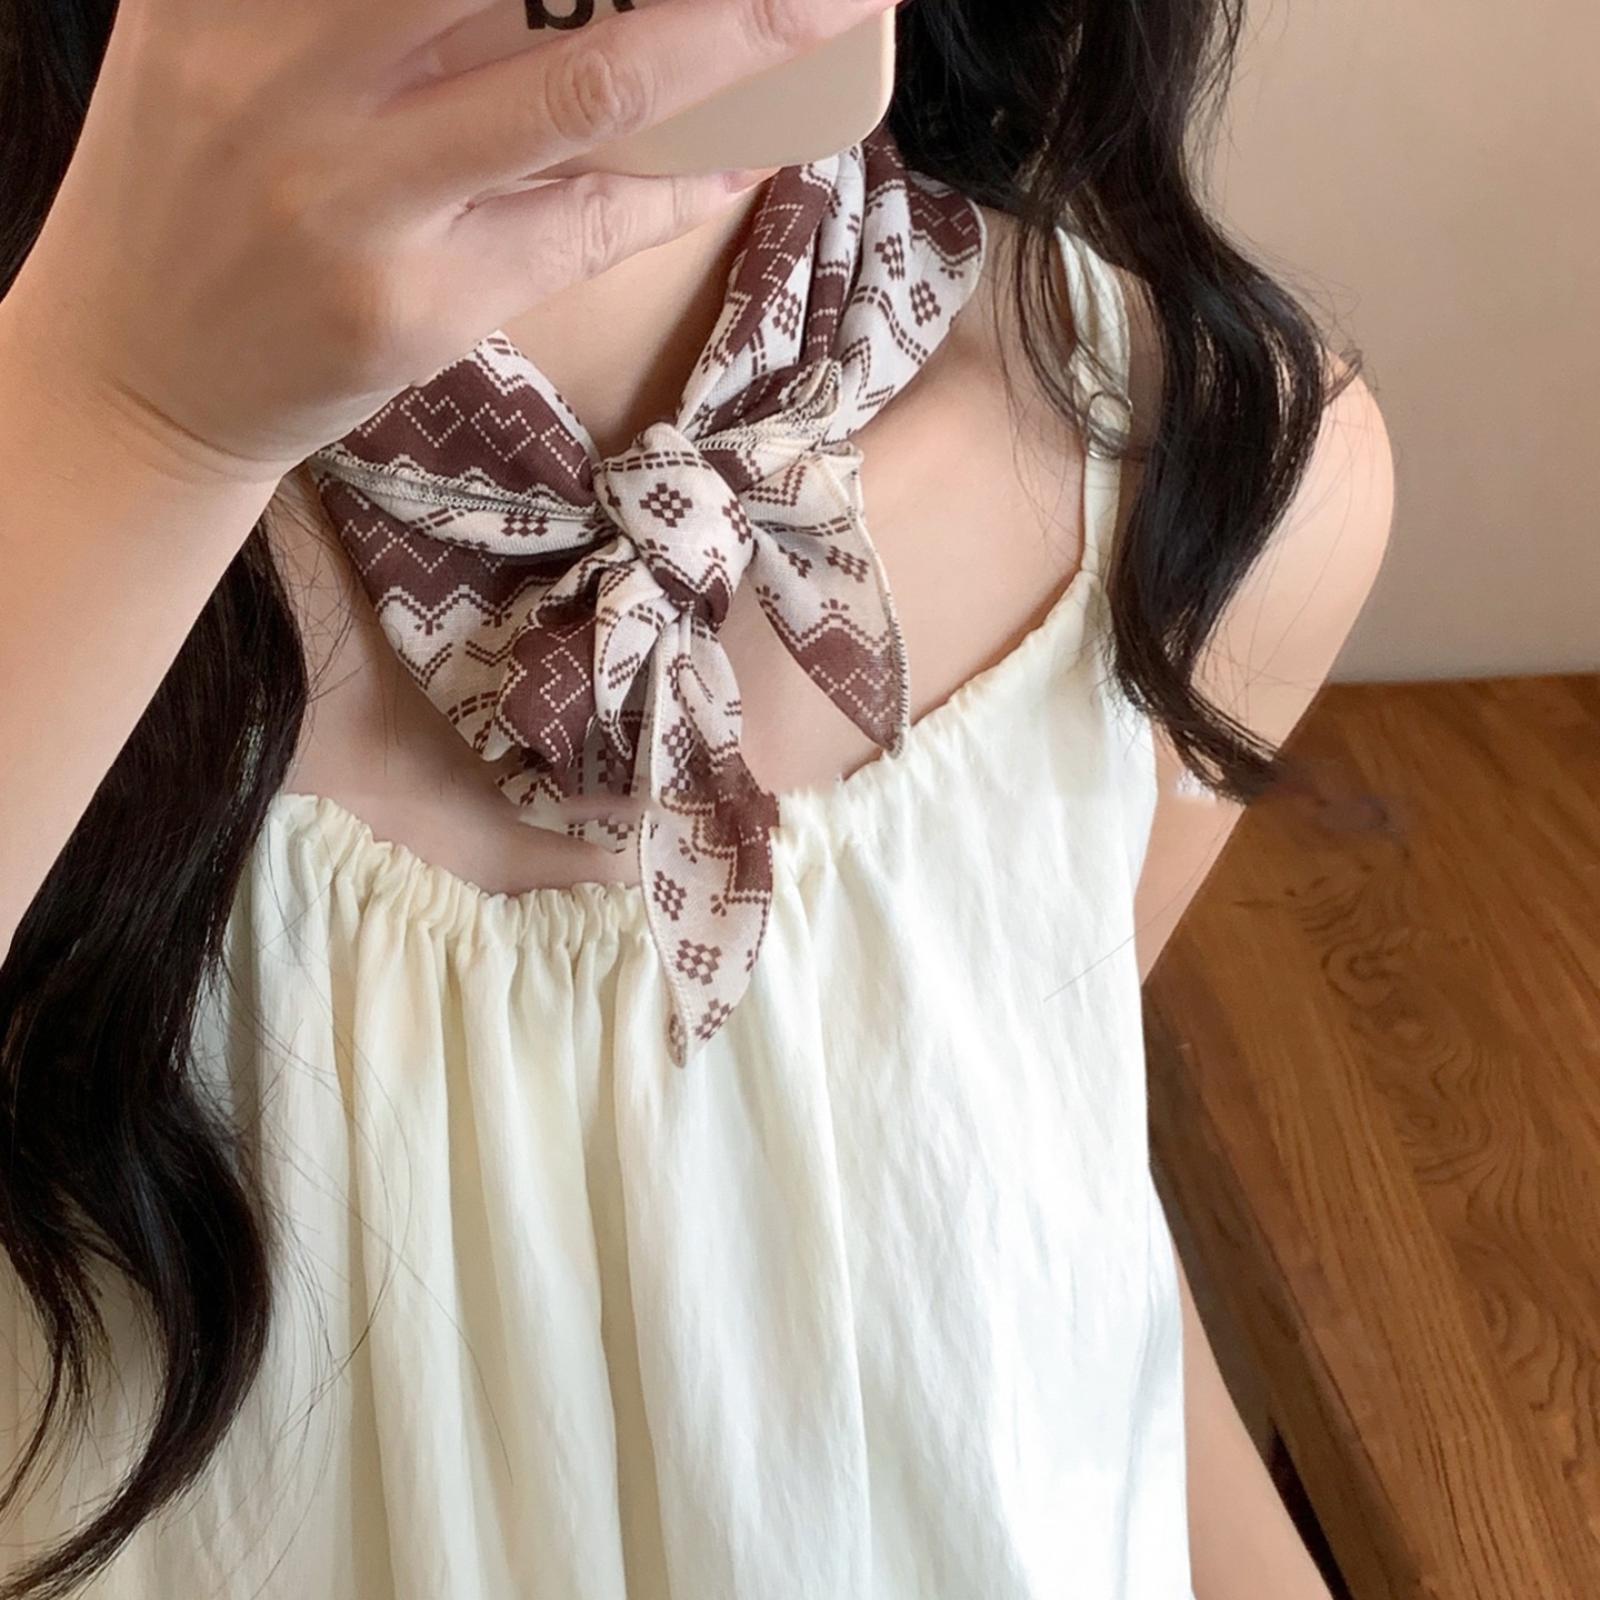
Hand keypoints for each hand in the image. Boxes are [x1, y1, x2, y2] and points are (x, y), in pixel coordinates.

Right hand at [2, 0, 892, 485]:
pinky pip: (584, 228)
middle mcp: (288, 68)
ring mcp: (359, 198)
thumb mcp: (220, 41)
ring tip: (828, 4)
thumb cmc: (191, 186)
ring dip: (729, 40)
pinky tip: (746, 155)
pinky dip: (678, 185)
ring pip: (580, 86)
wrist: (135, 373)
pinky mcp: (418, 308)